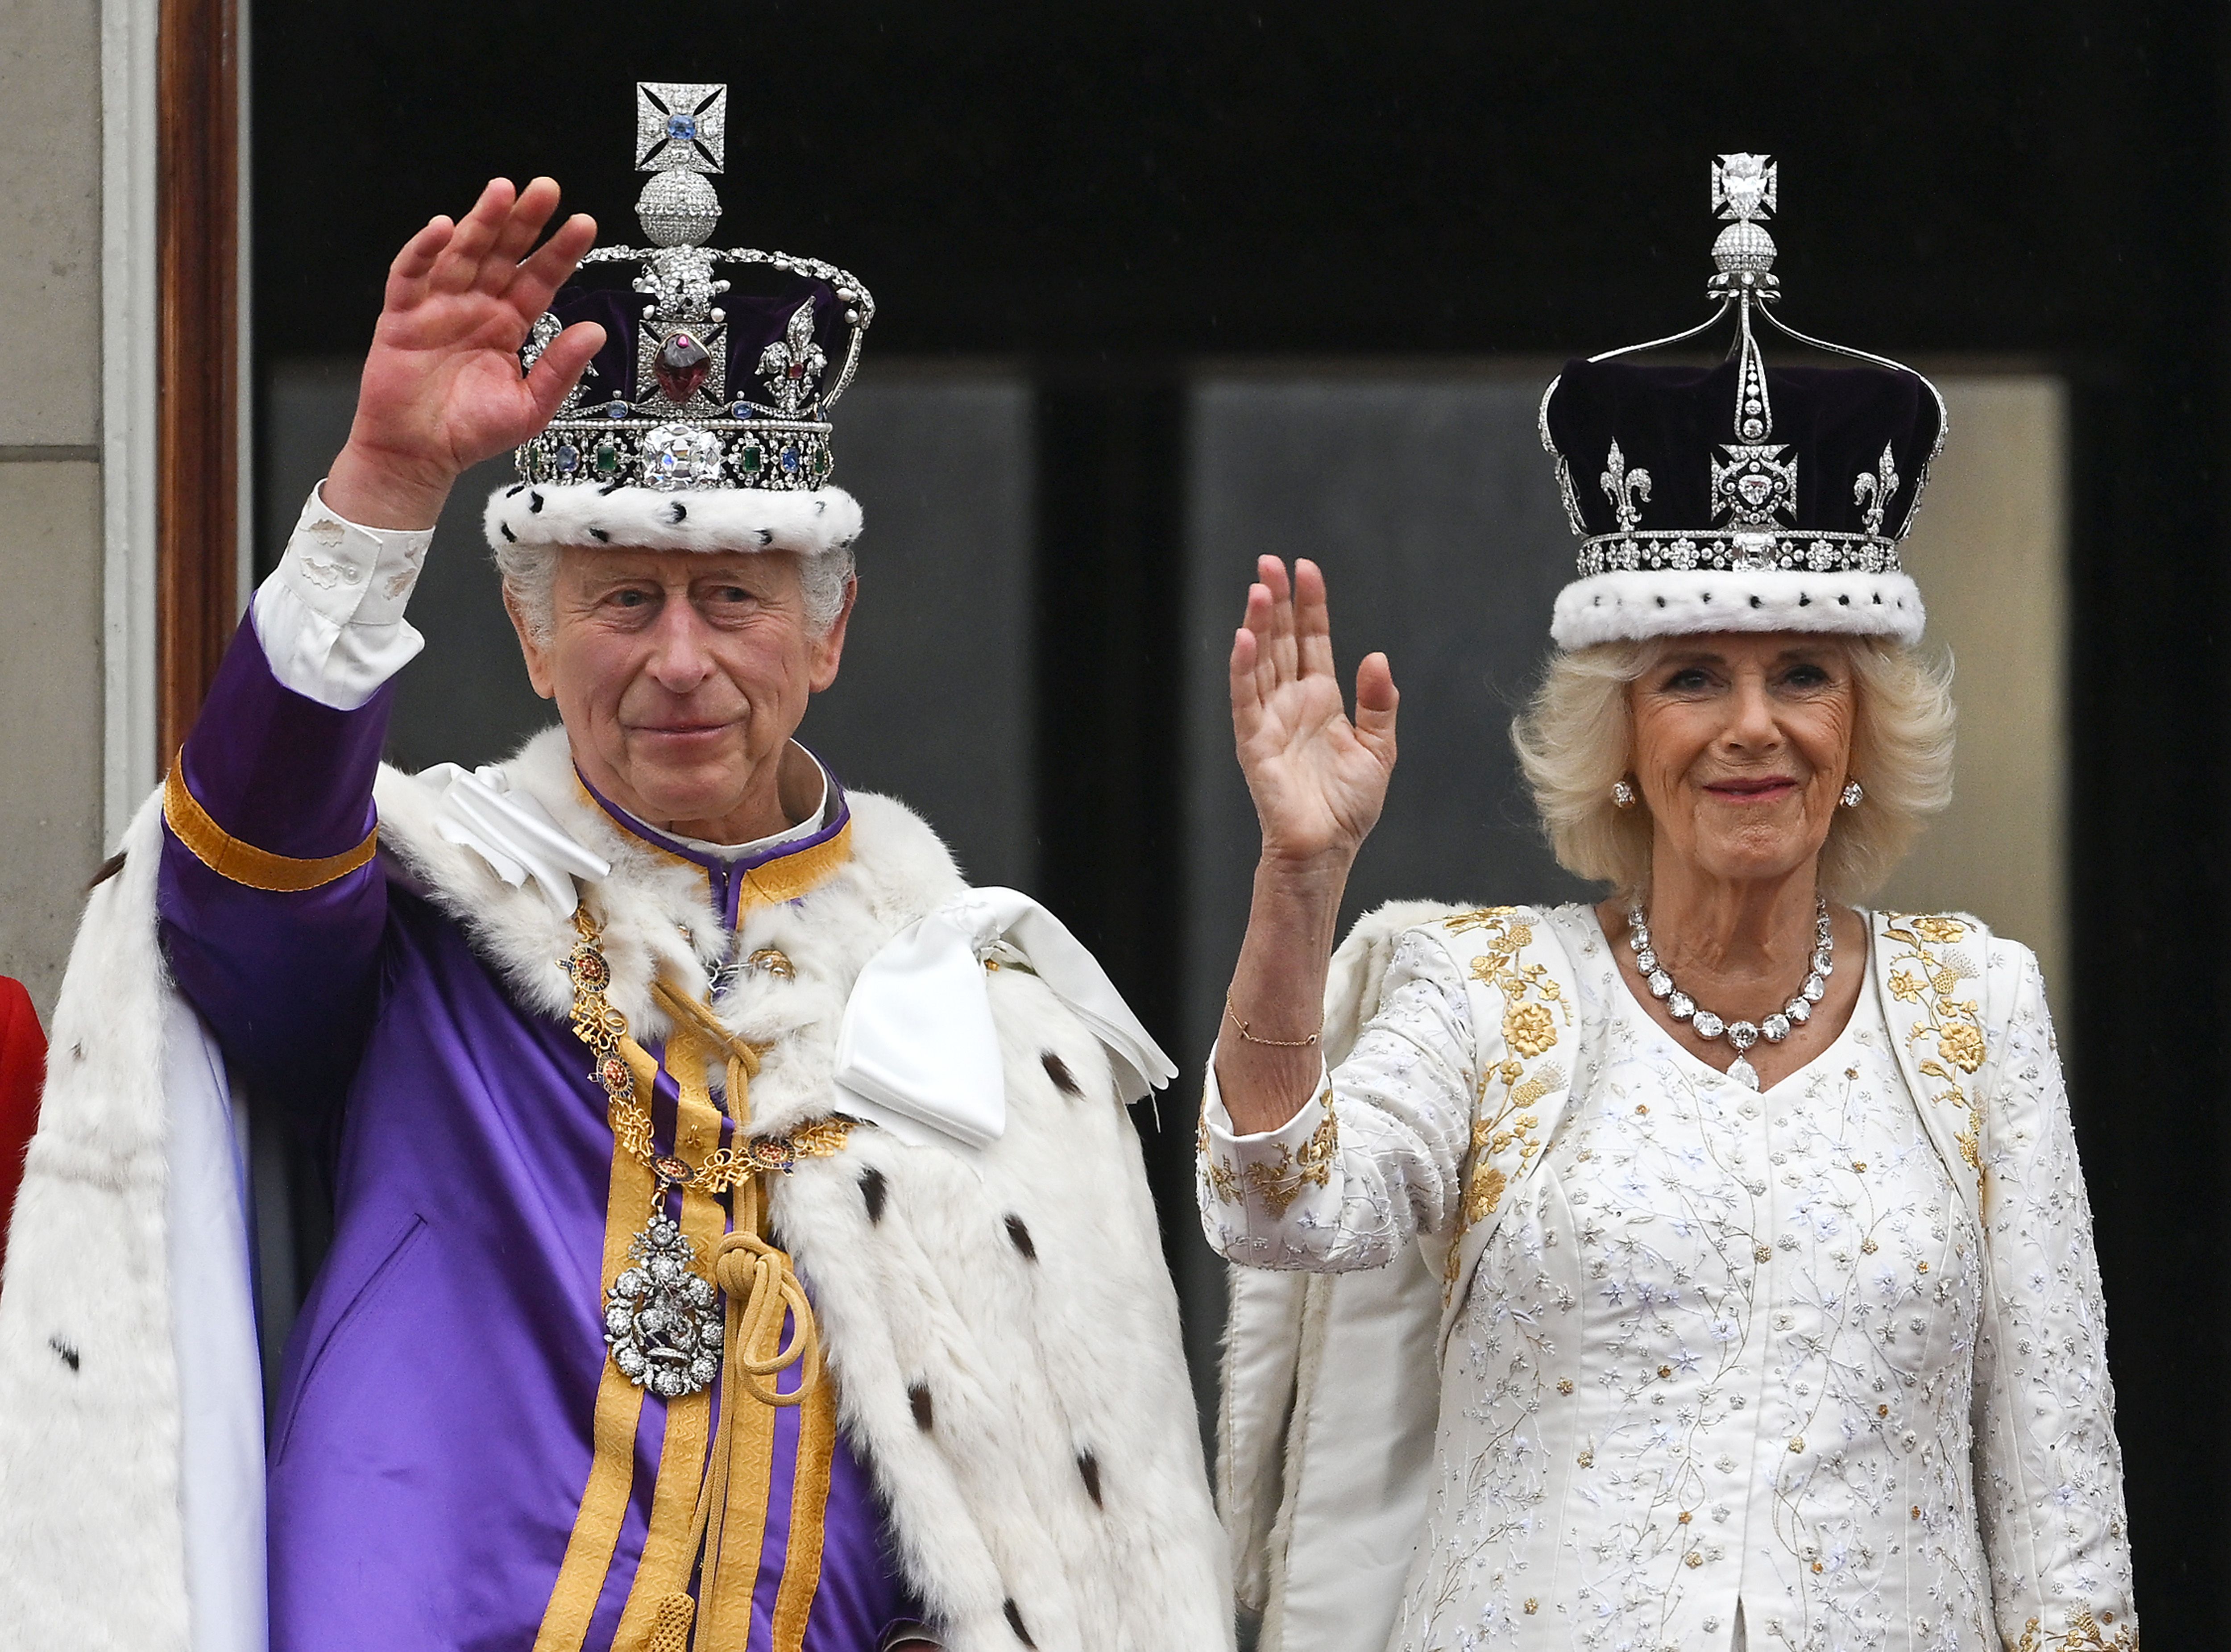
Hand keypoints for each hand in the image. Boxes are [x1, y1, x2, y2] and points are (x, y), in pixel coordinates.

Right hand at [325, 177, 604, 529]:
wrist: (420, 456)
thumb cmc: (471, 432)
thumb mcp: (530, 406)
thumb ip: (561, 368)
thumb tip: (594, 332)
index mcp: (508, 324)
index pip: (539, 278)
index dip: (559, 251)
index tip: (583, 224)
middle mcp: (476, 307)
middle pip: (503, 253)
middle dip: (523, 221)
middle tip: (546, 189)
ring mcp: (439, 306)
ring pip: (461, 253)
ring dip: (480, 221)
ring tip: (502, 192)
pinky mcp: (403, 315)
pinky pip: (411, 274)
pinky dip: (423, 250)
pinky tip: (441, 228)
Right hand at [1230, 556, 1397, 872]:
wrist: (1327, 849)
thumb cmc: (1348, 807)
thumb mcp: (1380, 750)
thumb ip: (1380, 704)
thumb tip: (1377, 657)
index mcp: (1321, 700)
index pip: (1312, 641)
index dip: (1310, 605)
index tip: (1306, 568)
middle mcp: (1291, 703)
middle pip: (1281, 641)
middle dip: (1277, 601)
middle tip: (1270, 562)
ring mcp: (1270, 721)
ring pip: (1261, 662)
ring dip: (1259, 625)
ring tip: (1260, 588)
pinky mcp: (1255, 743)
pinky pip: (1246, 699)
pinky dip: (1243, 668)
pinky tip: (1245, 637)